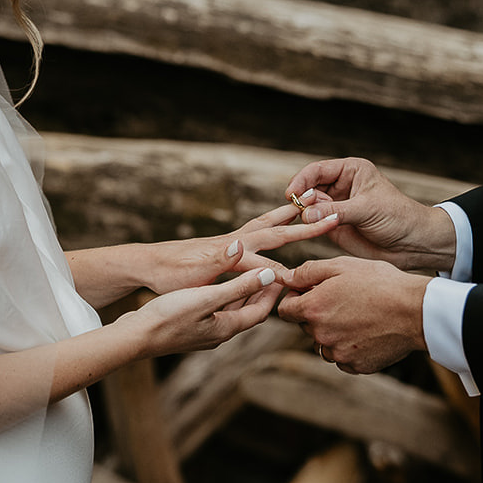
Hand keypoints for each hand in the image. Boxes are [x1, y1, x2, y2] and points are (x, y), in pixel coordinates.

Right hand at [123, 267, 283, 356]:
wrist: (135, 337)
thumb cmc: (168, 316)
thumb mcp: (206, 298)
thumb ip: (238, 286)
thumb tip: (270, 274)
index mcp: (226, 328)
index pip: (260, 312)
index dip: (273, 293)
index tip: (282, 274)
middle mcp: (218, 335)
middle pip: (248, 314)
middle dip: (261, 295)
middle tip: (271, 274)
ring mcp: (204, 334)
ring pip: (231, 314)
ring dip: (243, 297)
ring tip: (250, 278)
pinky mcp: (190, 331)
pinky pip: (215, 314)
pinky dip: (224, 300)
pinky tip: (216, 289)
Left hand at [146, 204, 339, 294]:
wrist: (147, 264)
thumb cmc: (169, 276)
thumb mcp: (192, 275)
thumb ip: (219, 261)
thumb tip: (241, 245)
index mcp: (232, 252)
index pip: (270, 266)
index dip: (291, 275)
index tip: (315, 280)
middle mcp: (235, 242)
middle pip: (277, 231)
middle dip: (306, 226)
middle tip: (334, 215)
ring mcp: (232, 240)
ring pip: (268, 224)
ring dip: (291, 215)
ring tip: (310, 202)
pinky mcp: (227, 244)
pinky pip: (259, 231)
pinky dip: (275, 223)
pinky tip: (279, 225)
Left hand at [276, 257, 428, 373]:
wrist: (415, 310)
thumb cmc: (380, 283)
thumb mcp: (342, 265)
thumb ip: (308, 272)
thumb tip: (286, 278)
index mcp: (313, 309)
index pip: (285, 310)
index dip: (296, 299)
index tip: (312, 292)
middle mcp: (321, 335)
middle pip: (305, 326)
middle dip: (316, 314)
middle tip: (342, 300)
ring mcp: (338, 353)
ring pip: (324, 344)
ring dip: (332, 333)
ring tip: (357, 316)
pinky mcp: (356, 366)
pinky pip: (343, 358)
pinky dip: (349, 347)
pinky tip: (366, 332)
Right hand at [286, 158, 455, 270]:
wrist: (412, 243)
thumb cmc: (397, 217)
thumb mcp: (366, 209)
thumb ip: (336, 211)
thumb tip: (305, 214)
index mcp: (350, 171)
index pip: (317, 170)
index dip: (302, 180)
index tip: (291, 193)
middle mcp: (340, 186)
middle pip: (308, 187)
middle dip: (301, 198)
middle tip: (299, 210)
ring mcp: (335, 207)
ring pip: (308, 206)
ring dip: (303, 213)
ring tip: (309, 221)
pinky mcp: (333, 226)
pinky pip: (313, 224)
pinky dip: (307, 227)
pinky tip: (309, 230)